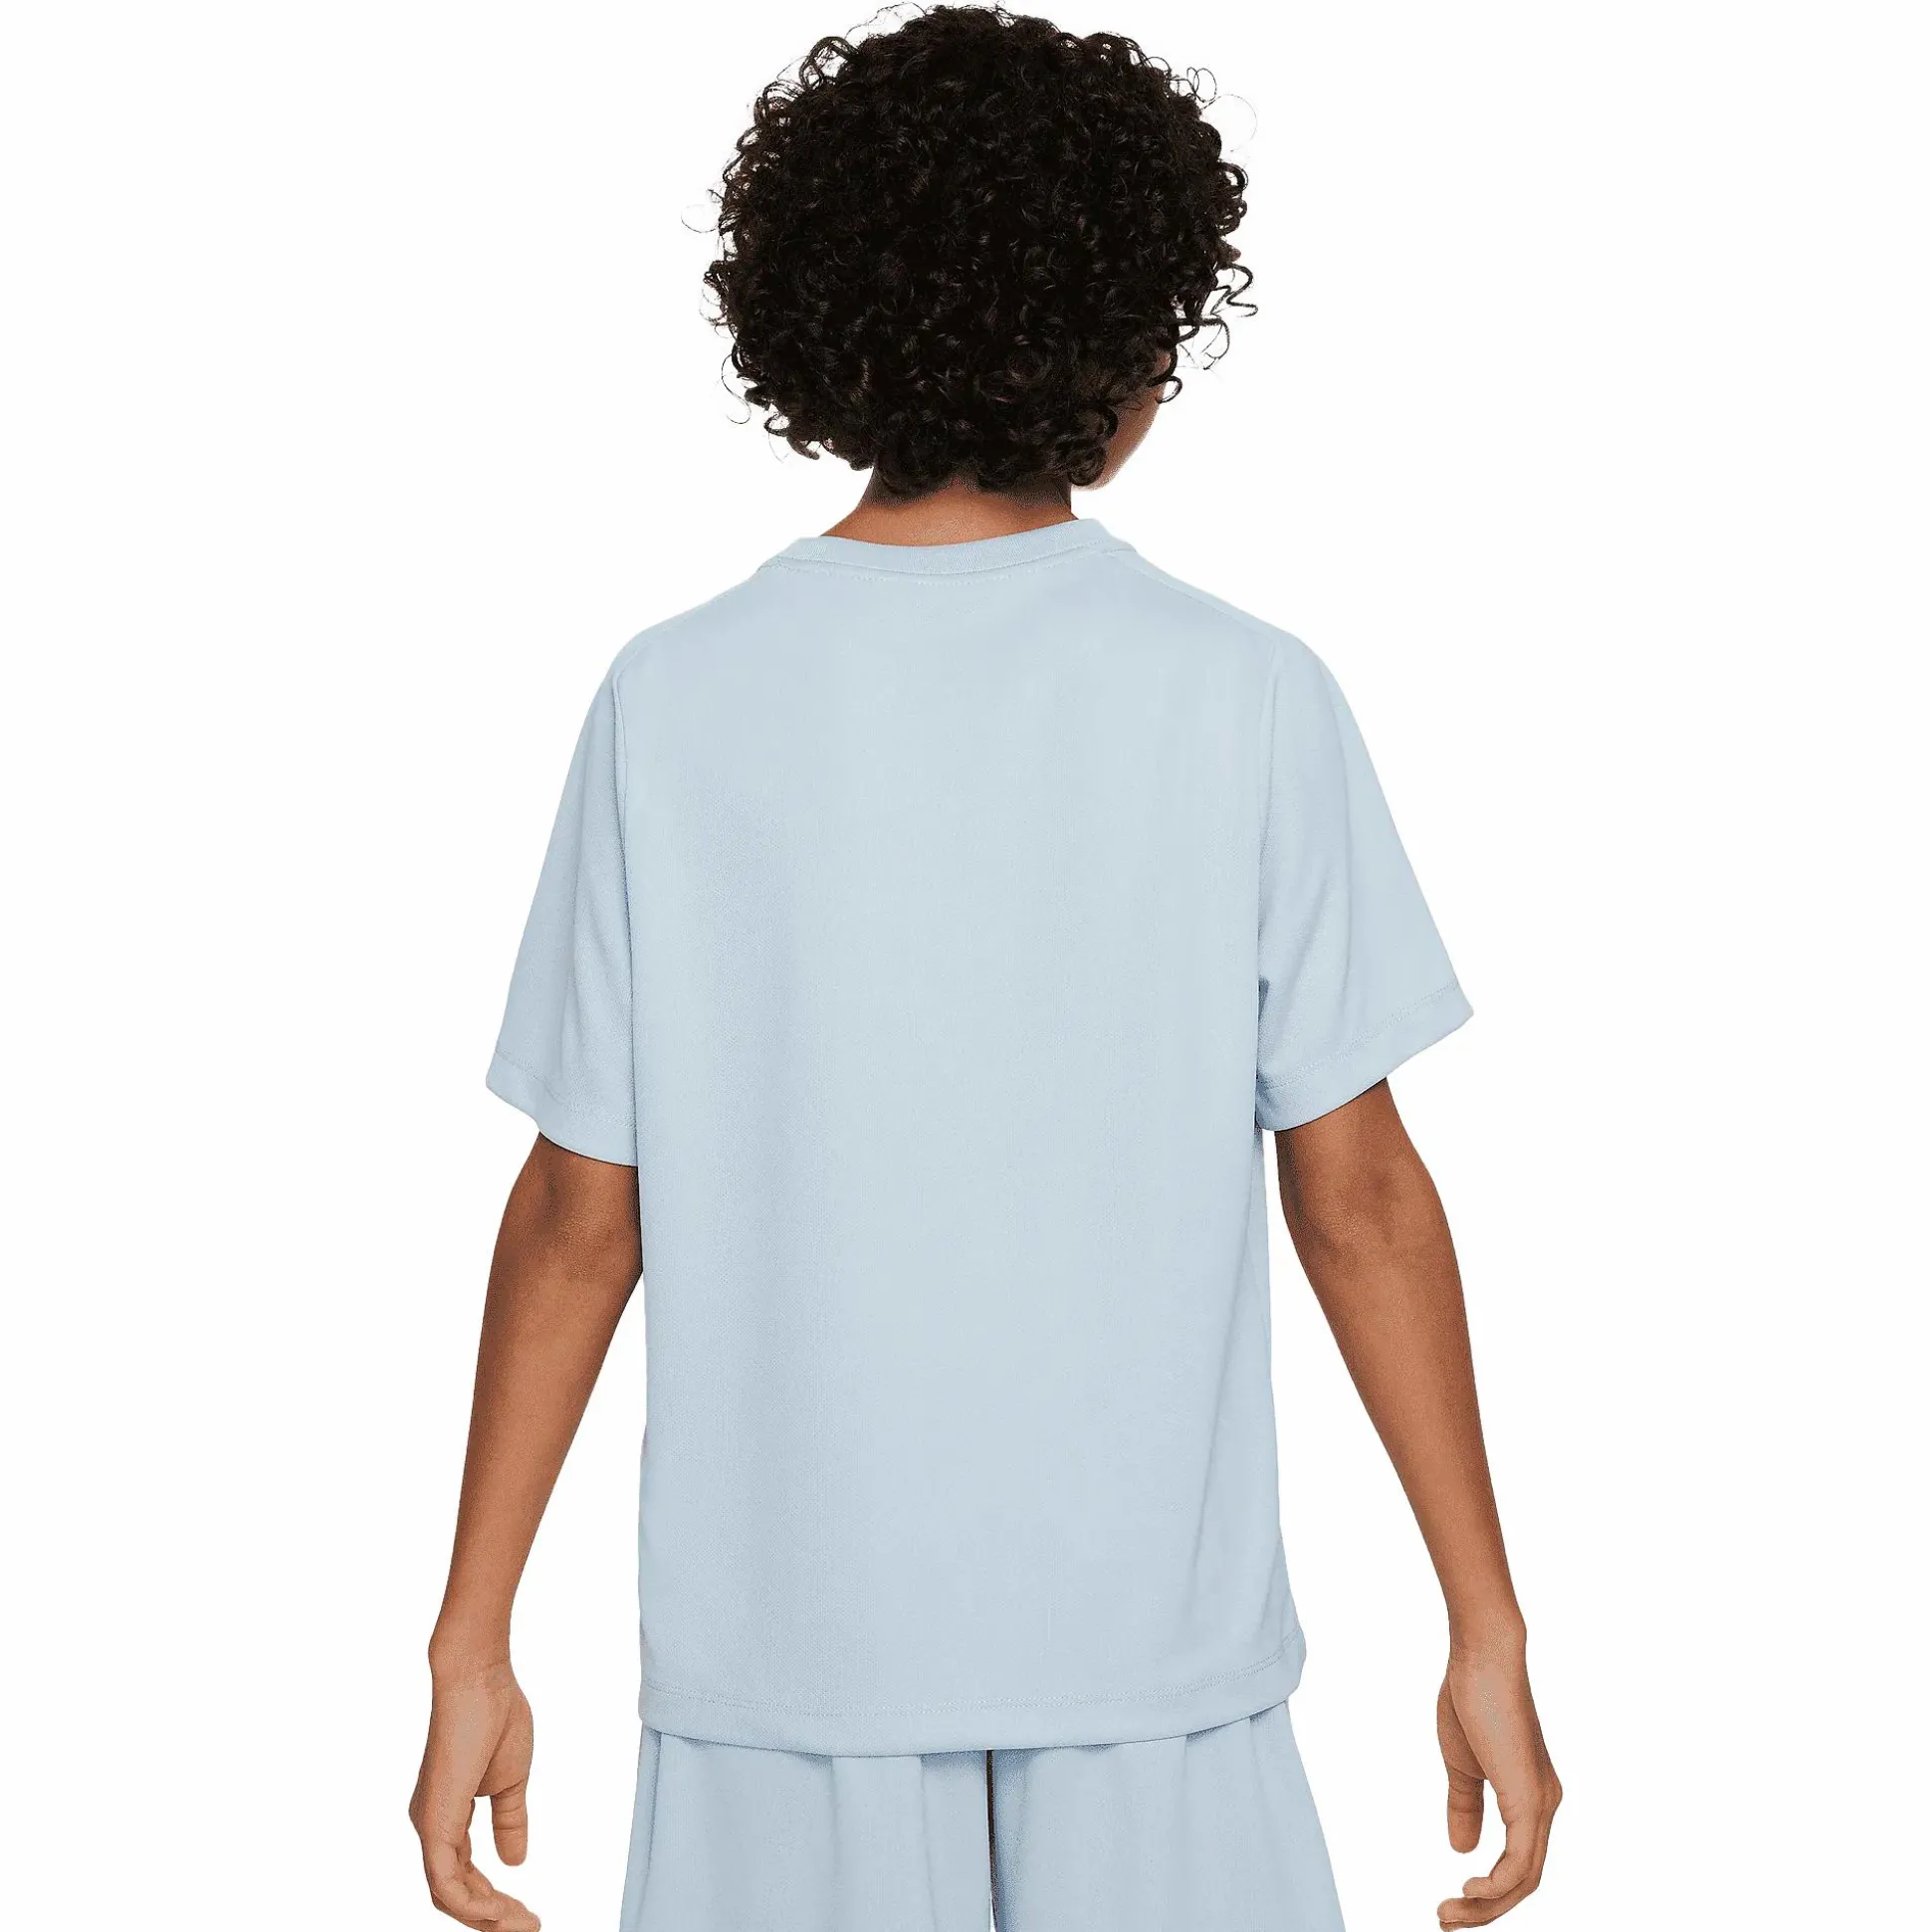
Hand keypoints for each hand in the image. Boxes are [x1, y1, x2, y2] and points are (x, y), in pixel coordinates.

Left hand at [410, 1659, 538, 1929]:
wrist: (480, 1678)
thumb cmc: (495, 1715)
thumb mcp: (511, 1780)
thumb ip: (510, 1821)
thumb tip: (515, 1862)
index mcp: (447, 1816)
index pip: (465, 1876)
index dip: (495, 1900)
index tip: (529, 1913)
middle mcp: (432, 1827)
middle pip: (456, 1894)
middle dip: (494, 1918)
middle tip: (531, 1928)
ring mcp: (430, 1826)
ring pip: (449, 1896)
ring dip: (487, 1918)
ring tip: (524, 1925)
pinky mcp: (435, 1821)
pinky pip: (446, 1881)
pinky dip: (471, 1904)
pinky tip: (499, 1913)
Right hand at [1435, 1642, 1560, 1923]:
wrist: (1482, 1657)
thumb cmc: (1471, 1698)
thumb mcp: (1462, 1764)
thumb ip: (1465, 1806)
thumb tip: (1462, 1849)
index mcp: (1530, 1797)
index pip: (1518, 1863)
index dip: (1489, 1892)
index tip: (1452, 1902)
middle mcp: (1544, 1806)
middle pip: (1523, 1881)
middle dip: (1485, 1910)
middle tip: (1446, 1920)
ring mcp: (1541, 1805)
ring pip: (1523, 1879)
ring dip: (1486, 1906)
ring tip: (1449, 1913)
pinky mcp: (1530, 1800)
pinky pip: (1520, 1862)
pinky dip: (1497, 1886)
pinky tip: (1472, 1888)